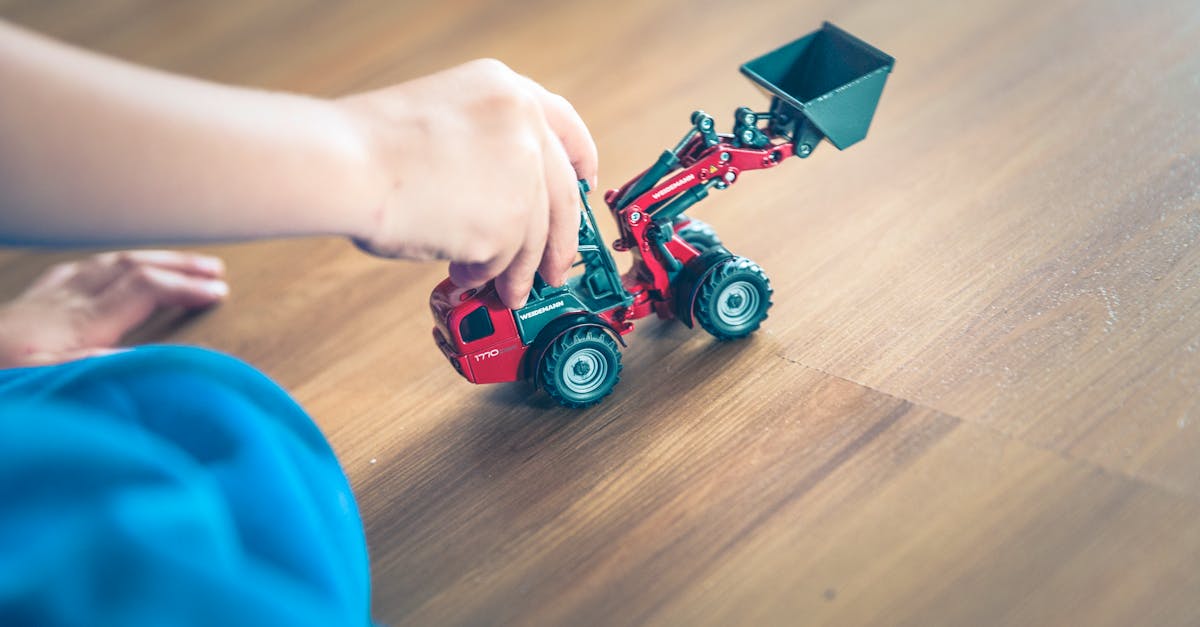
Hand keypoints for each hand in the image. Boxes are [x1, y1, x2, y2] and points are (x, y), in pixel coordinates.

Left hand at [0, 250, 227, 367]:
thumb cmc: (2, 381)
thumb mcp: (48, 383)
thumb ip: (100, 367)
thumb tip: (151, 355)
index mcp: (77, 325)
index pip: (145, 290)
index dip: (186, 288)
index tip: (220, 294)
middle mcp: (64, 304)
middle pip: (132, 268)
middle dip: (177, 265)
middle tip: (216, 269)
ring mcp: (43, 301)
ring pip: (105, 265)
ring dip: (148, 260)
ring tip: (178, 264)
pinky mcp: (25, 306)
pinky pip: (72, 273)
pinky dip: (104, 266)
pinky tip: (107, 269)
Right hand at [338, 59, 597, 307]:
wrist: (346, 165)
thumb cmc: (368, 146)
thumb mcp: (442, 117)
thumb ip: (485, 146)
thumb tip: (504, 198)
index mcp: (505, 89)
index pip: (565, 125)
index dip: (580, 158)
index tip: (585, 181)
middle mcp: (524, 127)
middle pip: (562, 195)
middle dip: (561, 241)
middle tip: (556, 267)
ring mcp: (521, 176)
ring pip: (535, 238)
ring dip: (519, 271)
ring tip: (505, 290)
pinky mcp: (509, 224)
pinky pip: (505, 261)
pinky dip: (486, 275)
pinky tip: (464, 274)